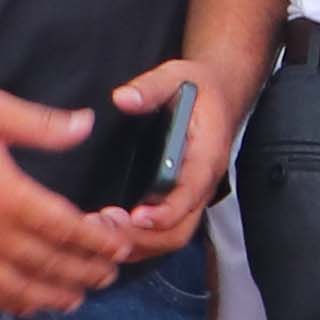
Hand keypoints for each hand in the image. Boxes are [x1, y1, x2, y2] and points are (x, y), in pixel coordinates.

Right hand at [0, 90, 135, 316]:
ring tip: (77, 300)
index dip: (98, 242)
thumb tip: (86, 123)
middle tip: (109, 277)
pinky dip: (10, 303)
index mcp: (11, 196)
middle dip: (86, 272)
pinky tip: (27, 307)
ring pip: (21, 287)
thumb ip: (43, 125)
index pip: (67, 229)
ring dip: (54, 296)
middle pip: (51, 264)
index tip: (120, 247)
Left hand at [106, 51, 248, 261]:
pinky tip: (107, 233)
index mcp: (205, 156)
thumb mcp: (176, 76)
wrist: (221, 93)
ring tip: (97, 231)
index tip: (135, 217)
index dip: (165, 211)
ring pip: (171, 238)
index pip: (190, 193)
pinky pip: (164, 233)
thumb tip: (124, 98)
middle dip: (142, 238)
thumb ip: (150, 88)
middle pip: (179, 230)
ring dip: (136, 243)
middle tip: (101, 226)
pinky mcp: (180, 201)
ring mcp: (192, 196)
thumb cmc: (199, 88)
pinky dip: (138, 241)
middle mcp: (202, 184)